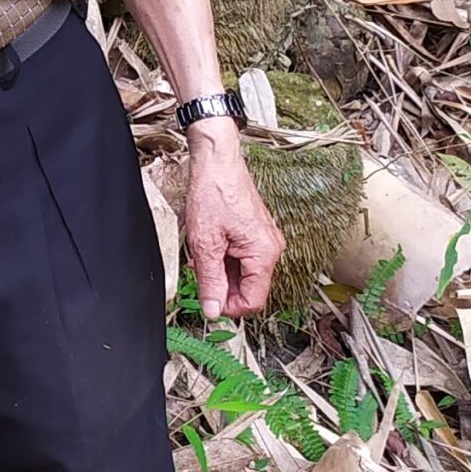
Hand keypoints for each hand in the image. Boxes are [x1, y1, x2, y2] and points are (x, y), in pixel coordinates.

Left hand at [179, 120, 282, 319]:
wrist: (217, 161)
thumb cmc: (213, 192)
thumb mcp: (205, 244)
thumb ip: (210, 281)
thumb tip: (212, 310)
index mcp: (264, 254)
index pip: (253, 301)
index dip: (228, 307)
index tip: (208, 302)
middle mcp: (270, 248)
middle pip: (249, 288)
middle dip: (222, 287)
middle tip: (200, 273)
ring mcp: (264, 240)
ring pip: (243, 274)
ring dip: (221, 272)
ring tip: (202, 255)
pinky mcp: (256, 233)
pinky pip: (242, 258)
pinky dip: (224, 259)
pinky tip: (209, 247)